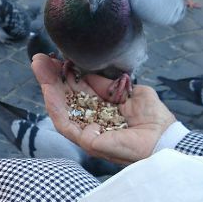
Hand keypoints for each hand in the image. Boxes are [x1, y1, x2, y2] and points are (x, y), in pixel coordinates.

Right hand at [31, 54, 176, 164]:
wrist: (165, 137)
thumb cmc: (153, 118)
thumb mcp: (130, 92)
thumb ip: (108, 85)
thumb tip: (89, 73)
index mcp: (100, 111)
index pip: (77, 92)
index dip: (65, 76)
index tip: (54, 58)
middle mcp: (90, 123)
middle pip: (64, 100)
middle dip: (50, 79)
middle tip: (38, 60)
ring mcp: (88, 134)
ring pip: (59, 111)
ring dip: (47, 89)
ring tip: (39, 70)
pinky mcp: (89, 142)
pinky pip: (66, 124)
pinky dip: (56, 106)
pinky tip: (51, 89)